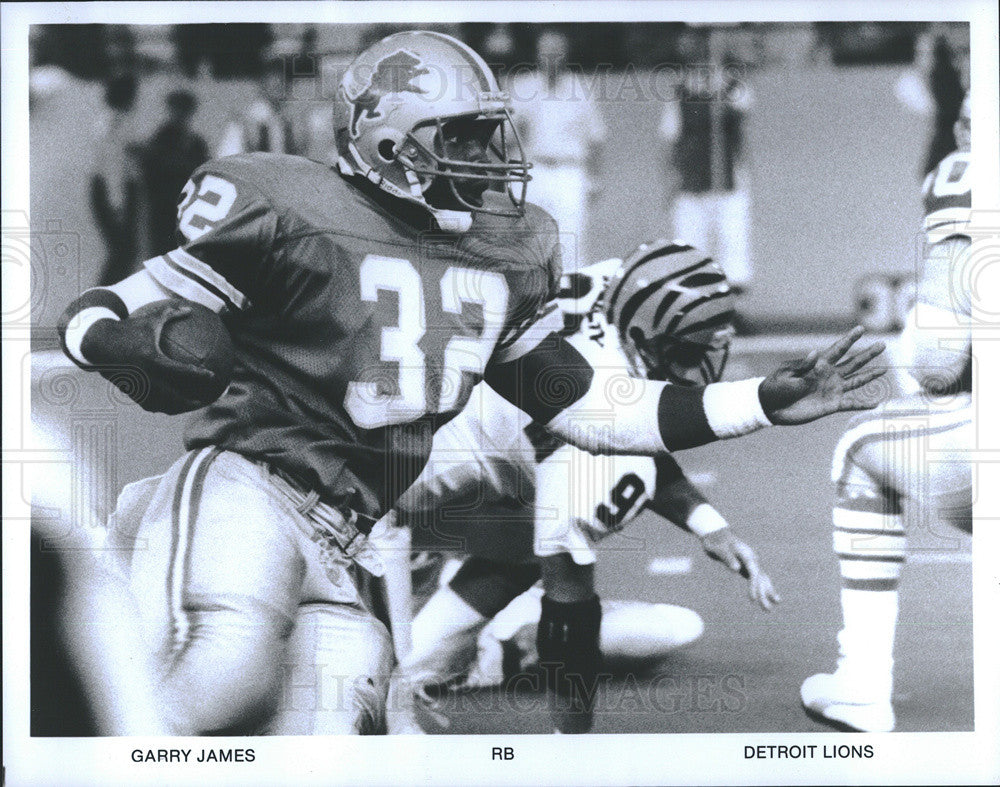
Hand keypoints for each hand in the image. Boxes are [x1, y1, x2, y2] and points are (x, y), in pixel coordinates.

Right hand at [85, 301, 219, 414]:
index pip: (181, 370)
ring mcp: (137, 387)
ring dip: (178, 408)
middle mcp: (144, 376)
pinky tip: (173, 405)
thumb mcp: (150, 319)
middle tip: (206, 400)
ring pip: (162, 405)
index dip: (198, 374)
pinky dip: (163, 407)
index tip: (212, 376)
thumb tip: (190, 308)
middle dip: (192, 402)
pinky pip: (150, 404)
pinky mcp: (130, 392)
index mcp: (152, 359)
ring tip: (192, 406)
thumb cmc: (127, 328)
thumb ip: (171, 314)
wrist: (97, 343)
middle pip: (174, 397)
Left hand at [700, 527, 780, 610]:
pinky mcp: (749, 567)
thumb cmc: (716, 541)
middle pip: (760, 577)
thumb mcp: (718, 549)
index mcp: (745, 553)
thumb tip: (736, 568)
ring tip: (771, 607)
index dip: (754, 585)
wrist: (717, 534)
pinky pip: (759, 579)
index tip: (753, 599)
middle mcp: (752, 558)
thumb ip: (727, 557)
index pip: (753, 572)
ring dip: (767, 592)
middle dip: (764, 593)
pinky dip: (764, 588)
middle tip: (766, 609)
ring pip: (762, 578)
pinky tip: (770, 598)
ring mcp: (752, 562)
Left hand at [758, 326, 886, 424]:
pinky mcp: (831, 405)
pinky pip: (850, 404)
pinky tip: (875, 403)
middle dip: (867, 354)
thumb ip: (803, 366)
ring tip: (883, 370)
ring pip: (855, 381)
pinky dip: (862, 404)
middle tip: (882, 344)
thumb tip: (815, 353)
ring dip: (869, 376)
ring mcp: (831, 389)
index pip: (838, 349)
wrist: (770, 407)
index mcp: (818, 364)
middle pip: (852, 363)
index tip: (861, 328)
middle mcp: (829, 375)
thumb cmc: (776, 387)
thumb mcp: (786, 374)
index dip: (849, 339)